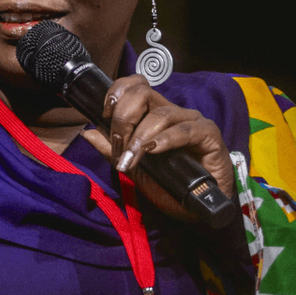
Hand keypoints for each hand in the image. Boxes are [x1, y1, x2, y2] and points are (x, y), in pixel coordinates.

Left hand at [80, 74, 236, 222]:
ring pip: (160, 113)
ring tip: (132, 158)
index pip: (135, 86)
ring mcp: (192, 121)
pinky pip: (186, 129)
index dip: (117, 93)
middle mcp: (172, 112)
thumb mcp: (133, 168)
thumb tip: (87, 133)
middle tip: (118, 145)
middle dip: (124, 117)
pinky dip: (166, 139)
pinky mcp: (209, 134)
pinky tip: (153, 150)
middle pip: (143, 93)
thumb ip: (112, 151)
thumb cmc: (169, 185)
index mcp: (154, 114)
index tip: (104, 113)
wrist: (198, 208)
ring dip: (140, 136)